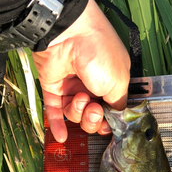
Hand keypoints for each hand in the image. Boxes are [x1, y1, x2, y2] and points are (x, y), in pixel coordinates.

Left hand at [32, 0, 130, 142]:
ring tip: (80, 99)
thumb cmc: (99, 53)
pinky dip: (57, 125)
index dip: (110, 120)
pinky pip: (54, 111)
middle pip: (92, 116)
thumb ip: (118, 104)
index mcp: (111, 82)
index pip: (110, 110)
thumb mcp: (118, 81)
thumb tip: (118, 119)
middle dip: (94, 119)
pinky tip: (62, 137)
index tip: (110, 124)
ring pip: (74, 115)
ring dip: (78, 112)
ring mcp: (71, 86)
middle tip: (94, 110)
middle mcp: (92, 85)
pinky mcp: (53, 87)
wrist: (70, 34)